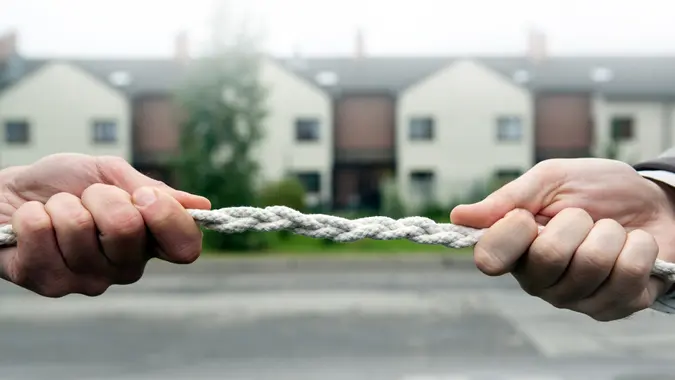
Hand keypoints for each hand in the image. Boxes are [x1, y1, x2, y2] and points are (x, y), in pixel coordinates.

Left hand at [0, 153, 210, 297]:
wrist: (7, 193)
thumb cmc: (62, 184)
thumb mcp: (110, 174)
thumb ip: (150, 190)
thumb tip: (199, 205)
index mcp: (149, 241)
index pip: (185, 248)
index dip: (169, 219)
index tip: (145, 195)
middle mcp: (125, 267)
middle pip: (130, 233)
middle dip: (102, 197)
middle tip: (88, 196)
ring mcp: (88, 280)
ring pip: (81, 230)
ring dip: (63, 205)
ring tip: (56, 209)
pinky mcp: (49, 284)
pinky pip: (44, 237)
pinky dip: (33, 217)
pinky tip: (33, 222)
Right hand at [450, 158, 674, 320]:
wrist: (654, 204)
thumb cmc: (597, 190)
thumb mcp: (552, 180)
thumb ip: (509, 199)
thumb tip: (458, 216)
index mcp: (514, 249)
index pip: (489, 258)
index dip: (512, 232)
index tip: (528, 214)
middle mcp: (538, 280)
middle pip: (547, 257)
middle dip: (576, 222)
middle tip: (584, 217)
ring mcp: (575, 298)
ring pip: (591, 266)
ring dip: (611, 234)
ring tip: (611, 230)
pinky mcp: (612, 308)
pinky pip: (627, 278)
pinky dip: (638, 249)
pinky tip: (632, 248)